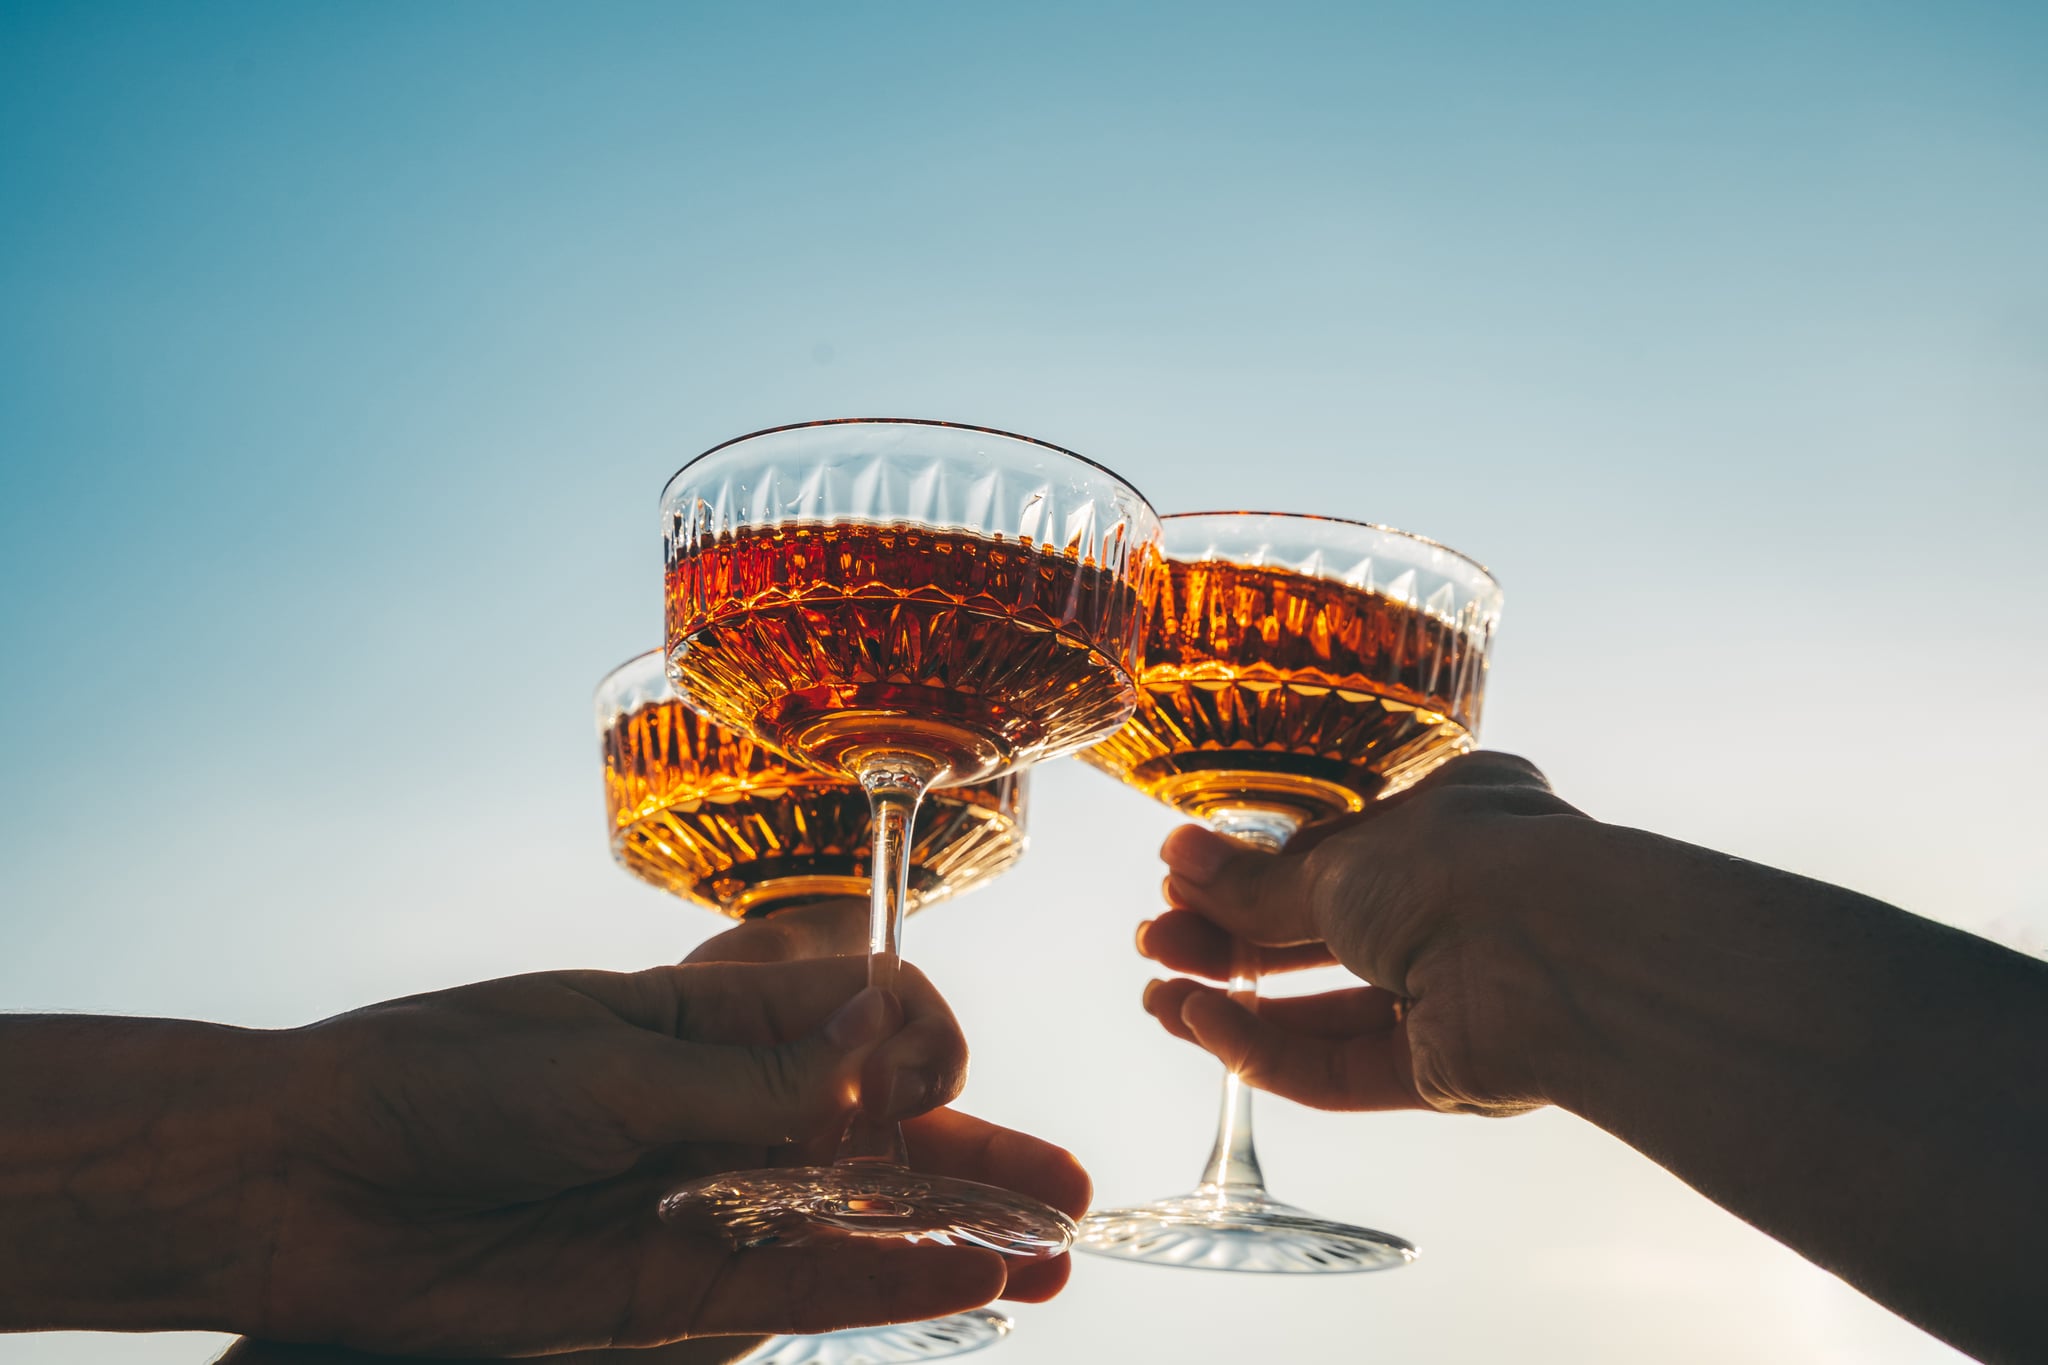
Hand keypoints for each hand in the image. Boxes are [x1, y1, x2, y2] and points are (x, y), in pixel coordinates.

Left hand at [248, 957, 1015, 1355]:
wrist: (308, 1184)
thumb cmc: (445, 1080)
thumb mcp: (611, 1060)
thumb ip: (758, 1072)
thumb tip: (891, 1033)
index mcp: (704, 1017)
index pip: (858, 1016)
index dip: (919, 1039)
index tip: (938, 1064)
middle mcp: (721, 1107)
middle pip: (879, 1129)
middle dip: (975, 1154)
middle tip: (1072, 1190)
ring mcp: (703, 1198)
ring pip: (858, 1214)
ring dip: (954, 1230)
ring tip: (1052, 1252)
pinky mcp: (669, 1287)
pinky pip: (800, 1283)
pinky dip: (884, 1285)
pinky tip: (966, 1287)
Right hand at [1138, 751, 1594, 1116]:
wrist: (1559, 958)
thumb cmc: (1466, 869)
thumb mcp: (1338, 863)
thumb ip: (1256, 881)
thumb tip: (1178, 860)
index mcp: (1450, 824)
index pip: (1334, 857)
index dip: (1252, 874)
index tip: (1179, 882)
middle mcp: (1457, 907)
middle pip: (1322, 937)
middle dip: (1233, 941)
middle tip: (1157, 944)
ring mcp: (1457, 993)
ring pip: (1329, 1010)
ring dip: (1240, 1004)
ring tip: (1160, 999)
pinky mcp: (1450, 1071)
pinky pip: (1346, 1067)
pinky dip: (1272, 1051)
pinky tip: (1204, 1026)